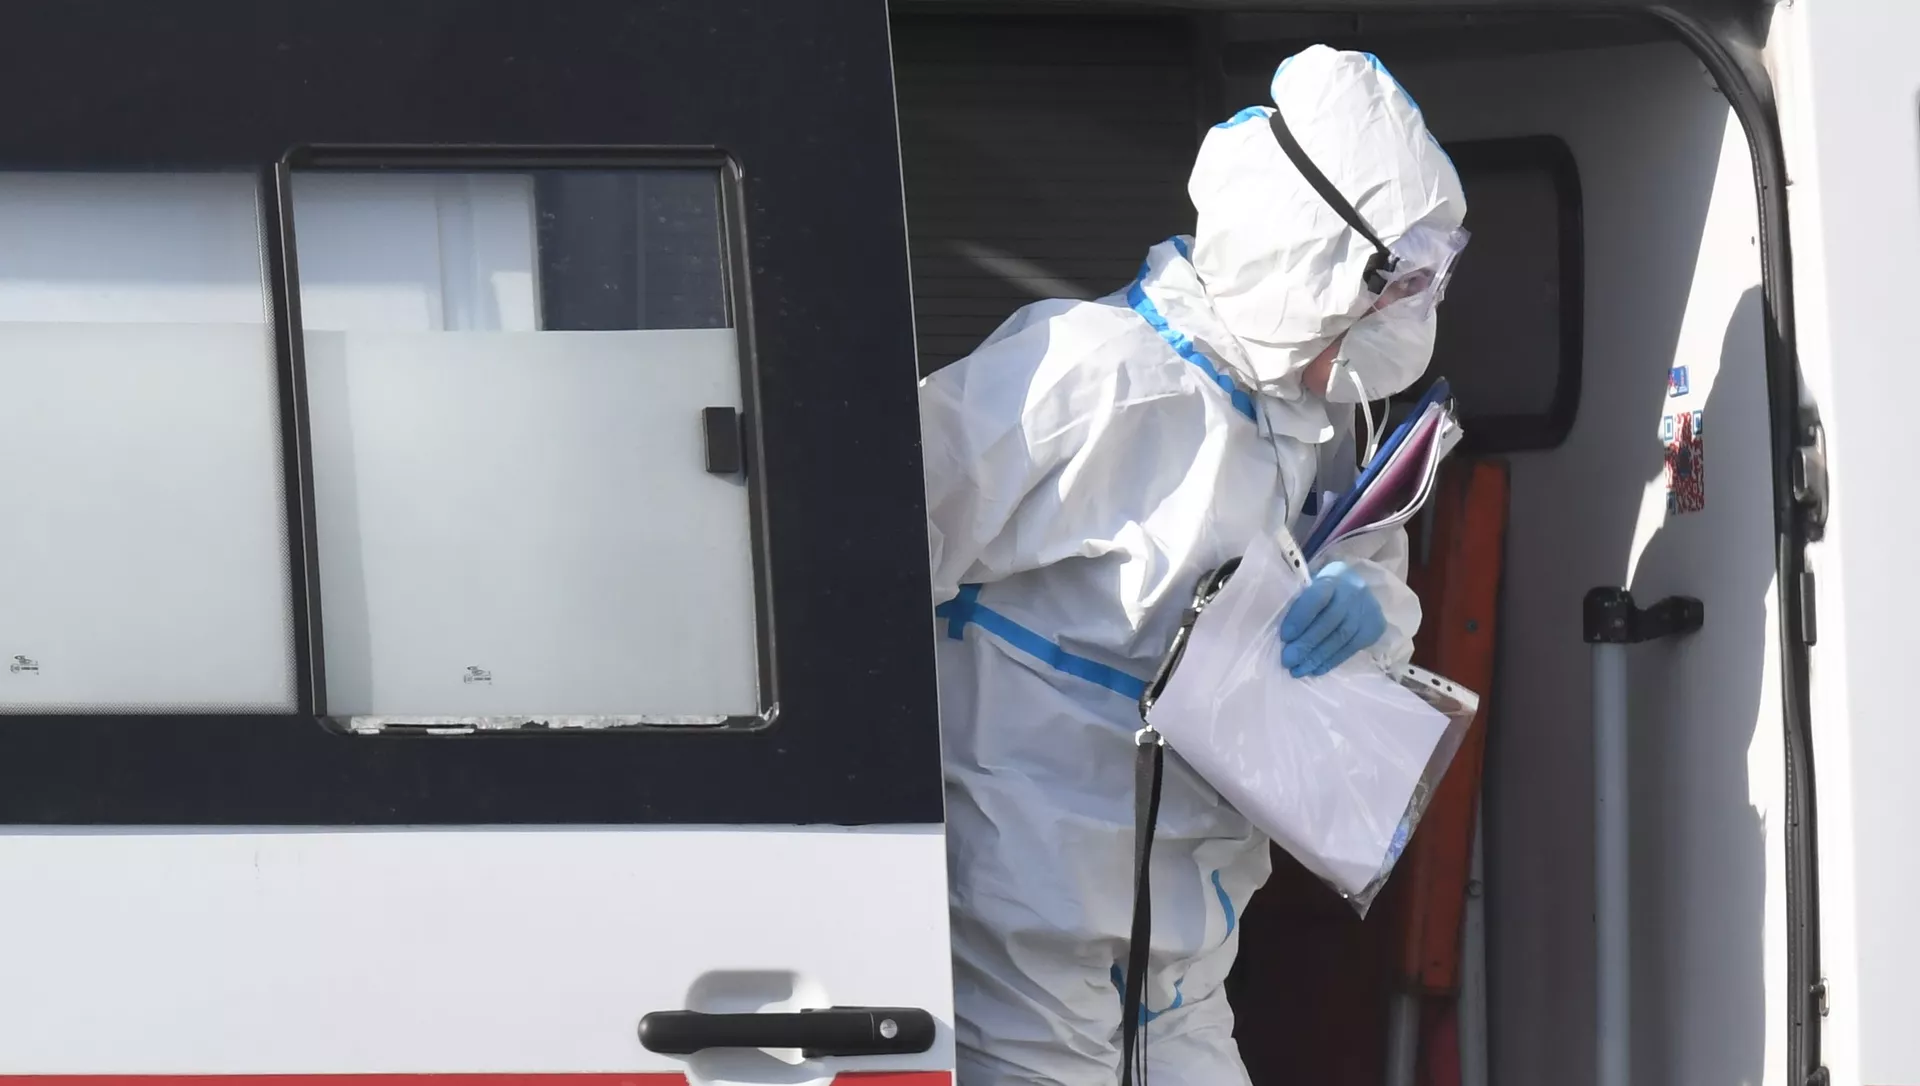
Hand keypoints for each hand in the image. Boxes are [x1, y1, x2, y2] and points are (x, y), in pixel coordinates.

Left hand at [1278, 562, 1386, 677]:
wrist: (1355, 586)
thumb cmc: (1324, 587)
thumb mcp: (1312, 584)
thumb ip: (1299, 602)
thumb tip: (1285, 636)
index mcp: (1334, 575)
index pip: (1317, 597)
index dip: (1301, 618)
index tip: (1285, 637)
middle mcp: (1353, 591)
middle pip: (1329, 622)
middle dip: (1306, 644)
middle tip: (1288, 661)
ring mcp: (1367, 609)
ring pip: (1341, 638)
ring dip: (1317, 657)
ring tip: (1299, 670)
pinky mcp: (1374, 627)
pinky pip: (1351, 648)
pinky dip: (1332, 661)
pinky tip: (1317, 669)